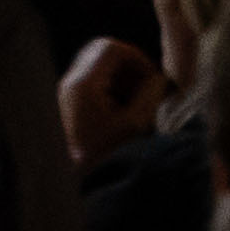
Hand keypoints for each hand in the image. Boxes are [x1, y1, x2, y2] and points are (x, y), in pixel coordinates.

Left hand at [60, 36, 167, 164]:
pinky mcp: (73, 103)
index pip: (111, 48)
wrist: (87, 182)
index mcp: (82, 86)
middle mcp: (71, 85)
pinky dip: (115, 86)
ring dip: (124, 76)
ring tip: (140, 100)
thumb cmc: (111, 156)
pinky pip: (95, 80)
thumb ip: (151, 93)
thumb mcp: (137, 124)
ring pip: (99, 65)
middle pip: (102, 52)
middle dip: (130, 66)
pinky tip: (127, 108)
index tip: (153, 78)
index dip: (137, 58)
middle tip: (147, 87)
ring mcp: (69, 94)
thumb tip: (160, 76)